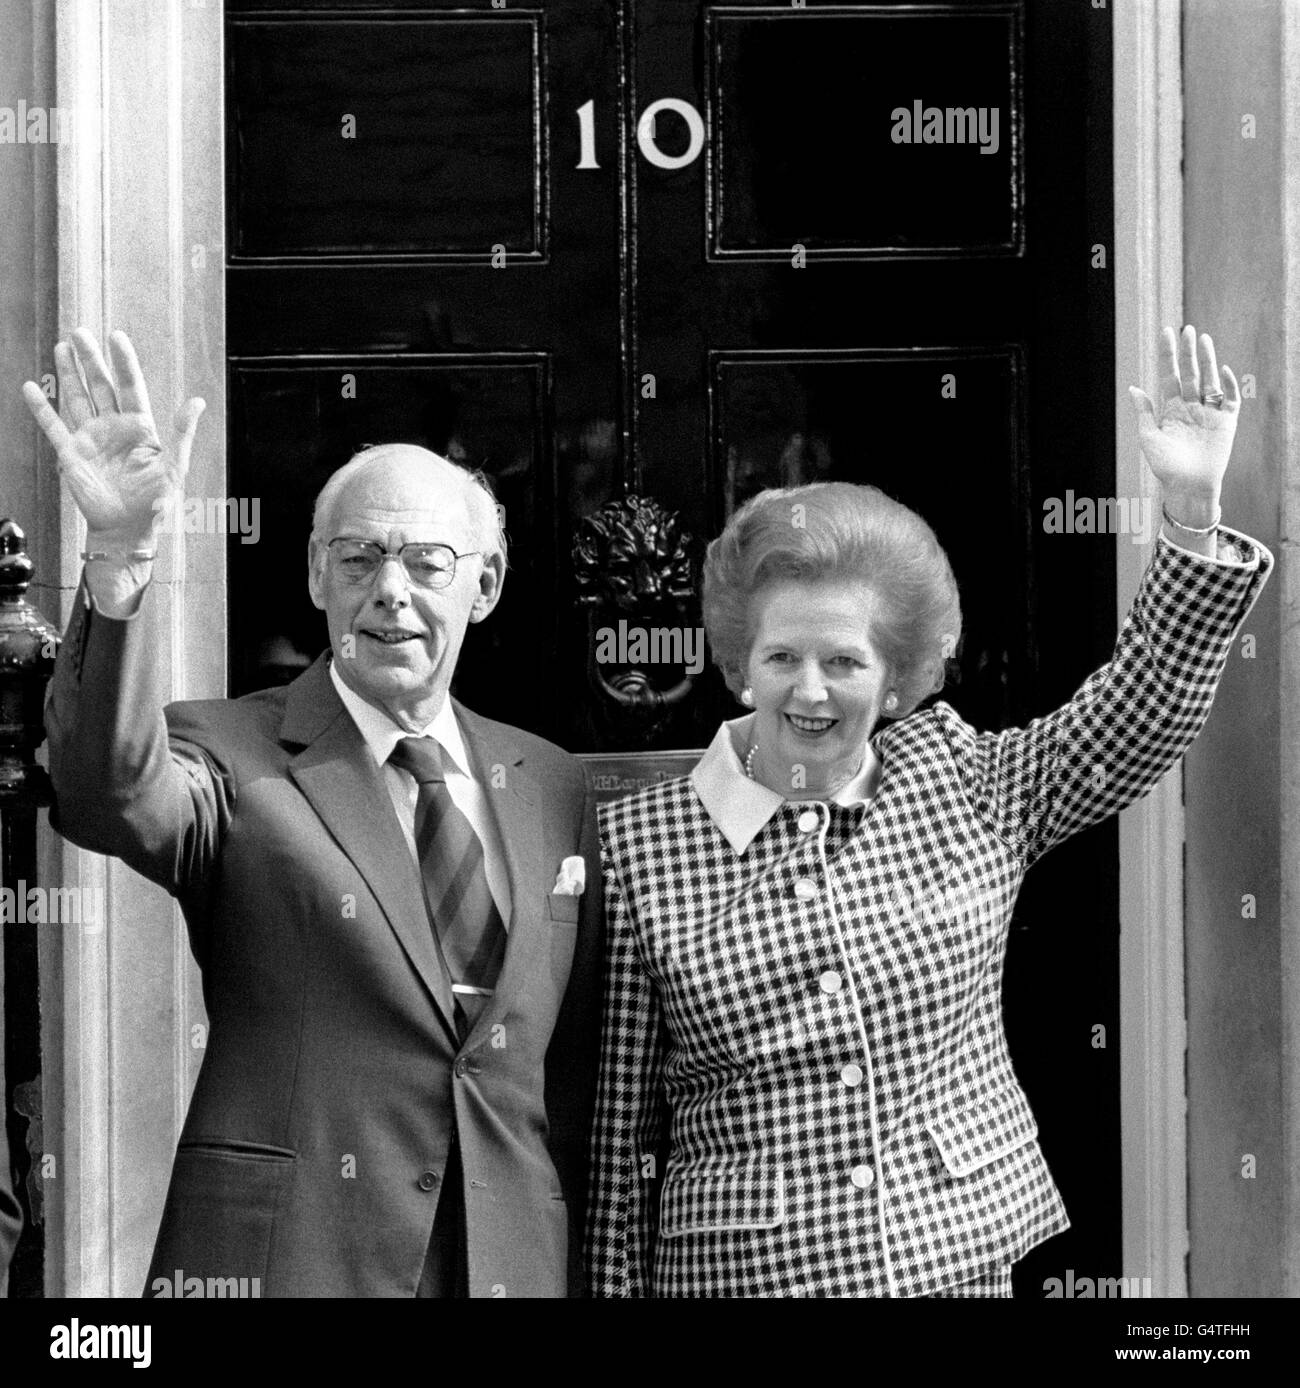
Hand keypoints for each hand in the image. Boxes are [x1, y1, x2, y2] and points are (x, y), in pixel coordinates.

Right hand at [21, 328, 204, 547]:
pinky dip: (41, 408)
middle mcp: (114, 428)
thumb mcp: (174, 466)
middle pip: (100, 385)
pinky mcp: (71, 453)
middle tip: (80, 333)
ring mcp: (91, 438)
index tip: (117, 337)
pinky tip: (32, 387)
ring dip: (68, 374)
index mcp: (140, 428)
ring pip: (77, 398)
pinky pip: (53, 426)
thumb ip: (182, 432)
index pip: (131, 386)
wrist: (128, 530)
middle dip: (90, 359)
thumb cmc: (155, 502)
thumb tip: (197, 401)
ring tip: (61, 347)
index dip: (123, 362)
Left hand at [1128, 325, 1237, 518]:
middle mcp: (1190, 406)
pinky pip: (1230, 398)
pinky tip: (1221, 370)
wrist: (1187, 486)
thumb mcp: (1149, 437)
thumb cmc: (1165, 466)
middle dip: (1187, 352)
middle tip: (1186, 329)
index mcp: (1170, 409)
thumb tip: (1133, 388)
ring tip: (1202, 339)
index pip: (1169, 375)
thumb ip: (1144, 412)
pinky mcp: (1227, 421)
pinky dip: (1228, 384)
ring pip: (1208, 380)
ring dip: (1207, 359)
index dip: (1167, 355)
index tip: (1165, 332)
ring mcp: (1209, 412)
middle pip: (1189, 373)